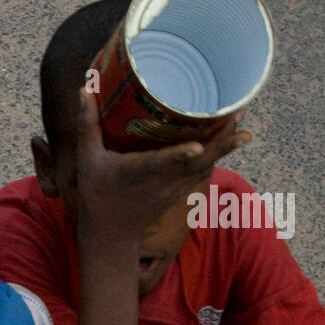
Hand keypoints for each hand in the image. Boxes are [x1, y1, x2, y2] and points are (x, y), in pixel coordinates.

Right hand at [74, 84, 251, 244]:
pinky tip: (227, 136)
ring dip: (225, 144)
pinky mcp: (179, 191)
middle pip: (197, 162)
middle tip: (238, 112)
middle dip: (220, 140)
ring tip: (239, 117)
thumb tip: (85, 88)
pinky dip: (217, 153)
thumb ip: (87, 124)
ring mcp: (173, 188)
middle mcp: (160, 182)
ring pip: (205, 166)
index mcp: (136, 173)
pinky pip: (202, 170)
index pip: (160, 164)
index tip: (199, 146)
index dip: (180, 155)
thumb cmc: (96, 195)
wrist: (111, 236)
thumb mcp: (87, 160)